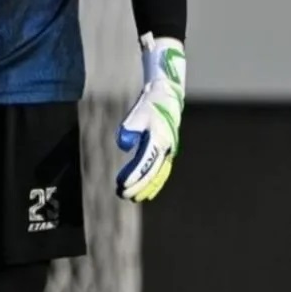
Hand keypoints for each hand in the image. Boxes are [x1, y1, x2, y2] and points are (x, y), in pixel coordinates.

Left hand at [116, 33, 185, 201]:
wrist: (167, 94)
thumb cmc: (151, 103)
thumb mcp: (138, 112)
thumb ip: (130, 127)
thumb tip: (123, 144)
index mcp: (160, 140)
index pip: (145, 165)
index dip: (134, 177)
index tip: (122, 186)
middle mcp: (166, 148)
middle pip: (152, 174)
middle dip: (138, 186)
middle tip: (123, 195)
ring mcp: (168, 150)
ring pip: (158, 175)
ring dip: (146, 187)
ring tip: (134, 197)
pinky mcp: (166, 149)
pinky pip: (161, 171)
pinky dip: (154, 182)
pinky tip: (147, 190)